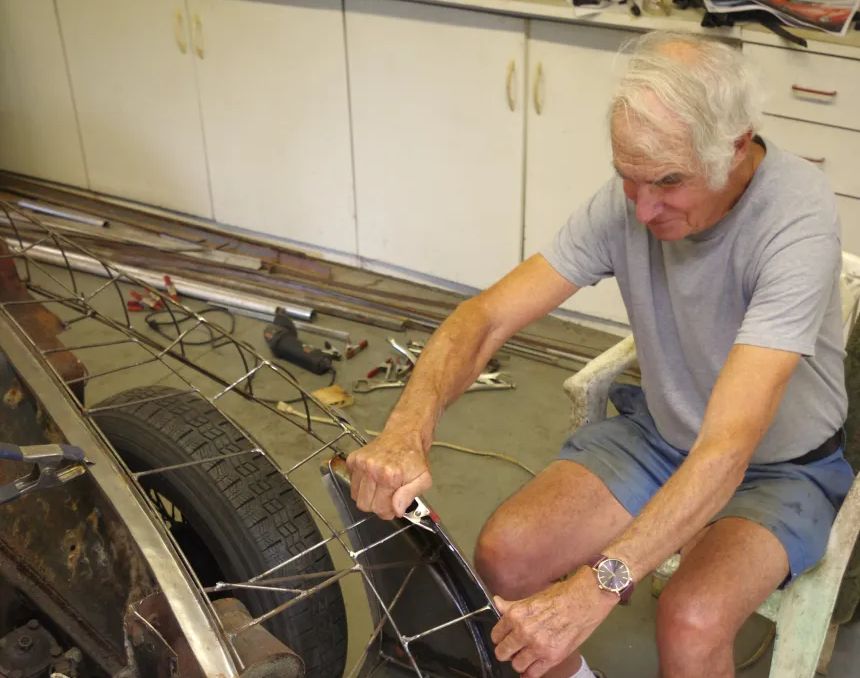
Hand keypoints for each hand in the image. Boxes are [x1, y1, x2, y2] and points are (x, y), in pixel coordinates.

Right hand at [345, 430, 431, 519]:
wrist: (404, 434)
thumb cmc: (413, 457)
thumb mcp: (423, 479)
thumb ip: (409, 496)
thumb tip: (397, 510)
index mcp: (389, 475)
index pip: (379, 508)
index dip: (387, 512)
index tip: (393, 507)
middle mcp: (371, 469)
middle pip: (364, 504)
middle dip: (376, 505)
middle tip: (387, 497)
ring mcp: (360, 463)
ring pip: (355, 496)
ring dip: (368, 496)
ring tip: (380, 487)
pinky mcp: (353, 459)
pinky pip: (351, 483)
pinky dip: (361, 485)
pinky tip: (372, 478)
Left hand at [491, 569, 617, 677]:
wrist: (584, 601)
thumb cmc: (560, 596)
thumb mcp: (531, 598)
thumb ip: (512, 605)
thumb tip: (497, 603)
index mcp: (515, 615)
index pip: (496, 635)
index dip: (500, 638)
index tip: (504, 639)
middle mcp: (523, 632)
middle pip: (502, 653)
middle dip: (506, 652)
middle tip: (513, 649)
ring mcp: (537, 646)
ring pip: (516, 665)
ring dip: (520, 662)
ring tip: (525, 656)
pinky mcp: (551, 657)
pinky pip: (533, 674)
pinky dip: (530, 673)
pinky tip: (531, 669)